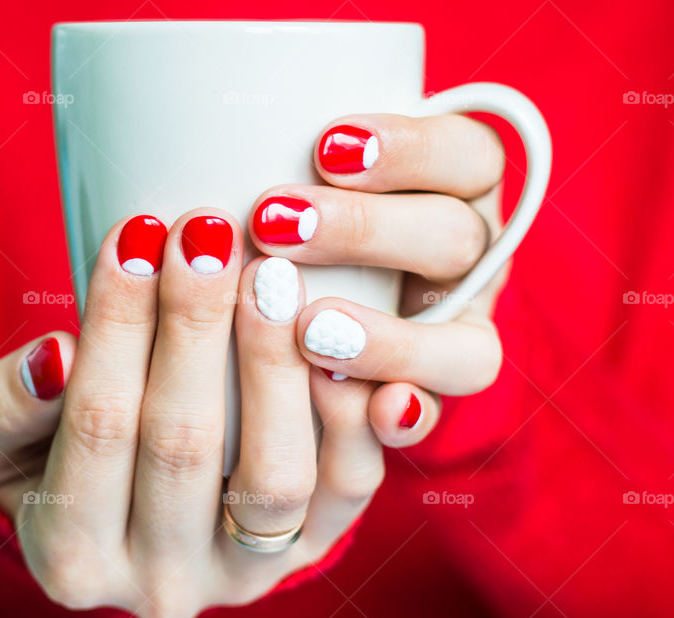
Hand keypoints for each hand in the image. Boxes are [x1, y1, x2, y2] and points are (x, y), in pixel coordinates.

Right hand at [0, 211, 384, 617]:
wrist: (121, 523)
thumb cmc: (43, 461)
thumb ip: (6, 407)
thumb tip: (58, 356)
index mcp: (72, 558)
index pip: (98, 427)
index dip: (118, 326)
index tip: (136, 233)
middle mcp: (162, 585)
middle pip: (185, 447)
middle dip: (195, 327)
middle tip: (207, 233)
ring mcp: (245, 574)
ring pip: (276, 476)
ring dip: (274, 363)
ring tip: (271, 274)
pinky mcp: (312, 549)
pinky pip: (348, 488)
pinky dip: (356, 415)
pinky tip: (340, 335)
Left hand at [249, 114, 506, 445]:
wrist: (295, 315)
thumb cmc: (289, 218)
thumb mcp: (290, 178)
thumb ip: (280, 160)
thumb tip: (205, 175)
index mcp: (453, 191)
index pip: (466, 154)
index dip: (409, 149)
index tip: (324, 146)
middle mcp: (468, 263)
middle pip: (454, 240)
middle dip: (366, 231)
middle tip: (274, 222)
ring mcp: (458, 336)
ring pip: (467, 345)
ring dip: (392, 339)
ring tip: (312, 330)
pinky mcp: (428, 401)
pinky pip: (437, 415)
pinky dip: (408, 413)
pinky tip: (377, 410)